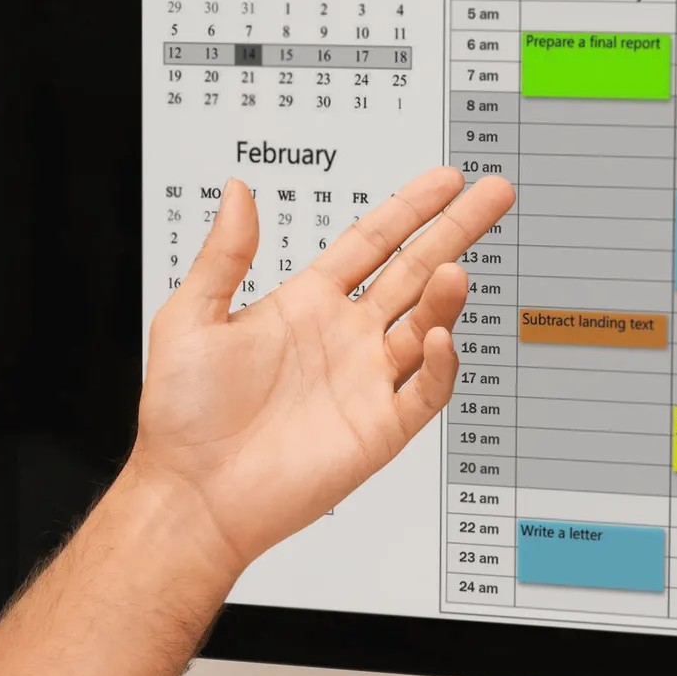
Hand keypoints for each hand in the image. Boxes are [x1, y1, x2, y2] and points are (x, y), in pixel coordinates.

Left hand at [126, 167, 515, 580]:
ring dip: (445, 295)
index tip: (446, 181)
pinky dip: (439, 364)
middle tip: (493, 195)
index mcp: (305, 306)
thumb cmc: (182, 417)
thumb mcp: (190, 318)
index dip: (409, 209)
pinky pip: (425, 392)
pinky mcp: (378, 430)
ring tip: (456, 268)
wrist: (192, 495)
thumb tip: (237, 191)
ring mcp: (364, 383)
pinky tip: (439, 335)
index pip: (371, 244)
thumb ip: (224, 254)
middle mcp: (342, 339)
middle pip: (414, 272)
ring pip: (425, 326)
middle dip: (456, 231)